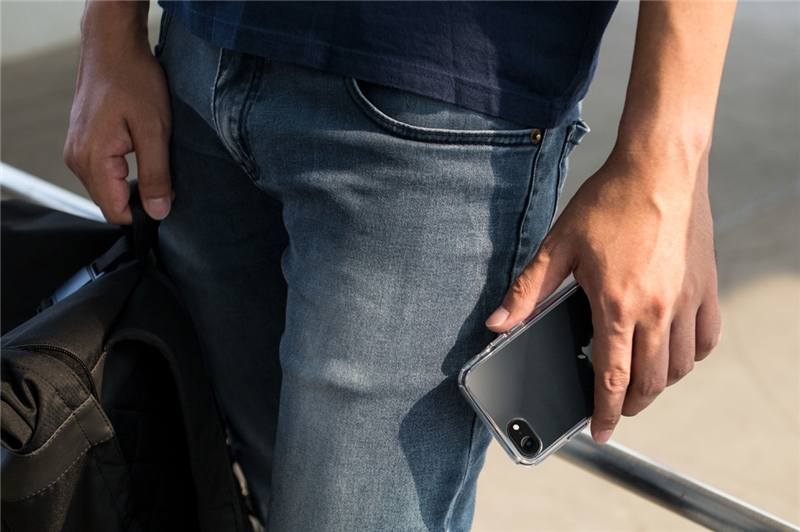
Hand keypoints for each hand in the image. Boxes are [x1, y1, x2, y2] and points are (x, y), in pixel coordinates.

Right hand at [64, 1, 171, 223]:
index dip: (144, 213)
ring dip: (131, 184)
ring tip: (151, 158)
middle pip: (109, 202)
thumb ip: (156, 175)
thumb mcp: (155, 130)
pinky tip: (139, 152)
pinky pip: (102, 172)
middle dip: (139, 199)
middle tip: (165, 177)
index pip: (115, 211)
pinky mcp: (81, 142)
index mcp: (92, 159)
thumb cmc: (134, 80)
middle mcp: (76, 159)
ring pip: (106, 188)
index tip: (166, 200)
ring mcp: (76, 150)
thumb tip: (158, 211)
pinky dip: (122, 172)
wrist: (114, 47)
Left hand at [486, 149, 720, 442]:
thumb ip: (528, 290)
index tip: (601, 432)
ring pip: (681, 367)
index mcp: (617, 304)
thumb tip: (497, 323)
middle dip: (631, 406)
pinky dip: (691, 356)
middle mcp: (658, 310)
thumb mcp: (558, 245)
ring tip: (639, 383)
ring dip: (659, 385)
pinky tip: (675, 352)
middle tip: (616, 410)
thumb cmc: (610, 201)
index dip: (605, 413)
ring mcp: (688, 300)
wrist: (660, 165)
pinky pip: (707, 339)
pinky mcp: (706, 286)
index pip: (613, 378)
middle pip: (650, 382)